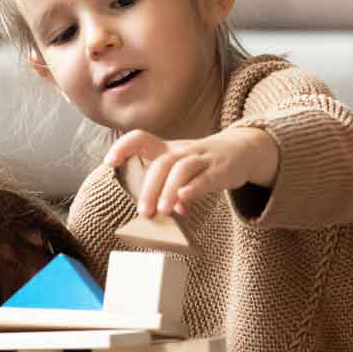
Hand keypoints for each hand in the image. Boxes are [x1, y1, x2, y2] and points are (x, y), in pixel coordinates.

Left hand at [106, 126, 278, 217]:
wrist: (243, 149)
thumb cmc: (204, 163)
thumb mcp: (183, 170)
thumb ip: (170, 192)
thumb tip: (163, 213)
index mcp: (168, 149)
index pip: (141, 138)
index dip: (124, 147)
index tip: (109, 161)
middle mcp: (183, 151)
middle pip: (162, 163)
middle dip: (150, 187)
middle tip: (143, 211)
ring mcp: (202, 159)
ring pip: (182, 169)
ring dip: (169, 191)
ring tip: (162, 211)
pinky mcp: (220, 170)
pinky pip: (205, 178)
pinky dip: (193, 189)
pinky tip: (184, 201)